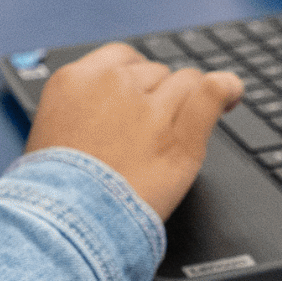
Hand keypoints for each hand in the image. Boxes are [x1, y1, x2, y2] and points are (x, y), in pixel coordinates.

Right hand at [24, 42, 242, 217]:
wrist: (67, 222)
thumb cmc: (53, 192)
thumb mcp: (49, 133)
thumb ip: (80, 111)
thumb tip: (105, 114)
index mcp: (75, 79)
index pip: (122, 58)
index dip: (136, 77)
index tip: (140, 96)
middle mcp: (114, 85)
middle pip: (154, 71)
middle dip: (156, 96)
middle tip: (148, 132)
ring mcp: (150, 107)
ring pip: (185, 82)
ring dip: (185, 102)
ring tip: (180, 128)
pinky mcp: (181, 135)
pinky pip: (213, 94)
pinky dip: (227, 90)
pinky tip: (231, 94)